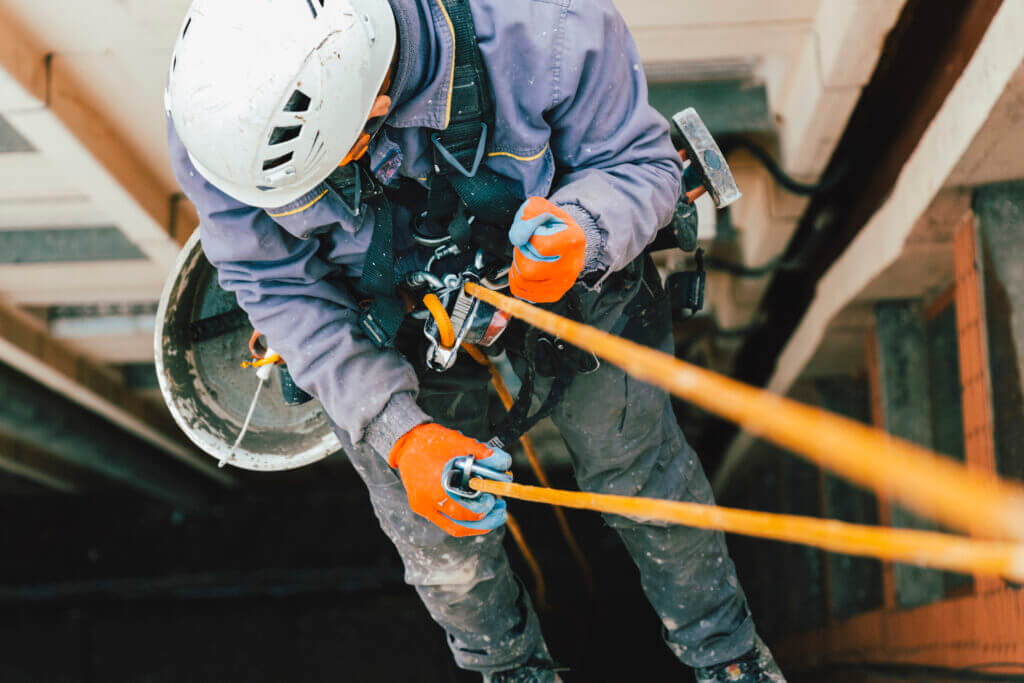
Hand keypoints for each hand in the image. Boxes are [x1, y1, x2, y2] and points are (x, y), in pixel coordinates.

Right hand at [388, 424, 509, 536]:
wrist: (406, 442)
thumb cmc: (432, 440)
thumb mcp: (459, 441)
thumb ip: (482, 452)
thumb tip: (505, 463)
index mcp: (435, 486)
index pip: (462, 510)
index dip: (482, 509)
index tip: (494, 500)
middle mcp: (426, 501)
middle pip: (459, 524)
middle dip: (484, 521)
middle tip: (501, 512)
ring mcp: (422, 507)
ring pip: (453, 527)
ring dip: (476, 526)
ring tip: (494, 515)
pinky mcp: (421, 508)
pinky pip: (445, 522)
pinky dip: (463, 522)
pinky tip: (478, 516)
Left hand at [508, 197, 585, 302]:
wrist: (568, 240)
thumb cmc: (553, 224)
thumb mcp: (541, 208)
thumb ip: (528, 215)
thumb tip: (518, 238)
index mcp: (571, 241)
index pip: (540, 247)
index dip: (527, 239)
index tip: (529, 234)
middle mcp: (570, 266)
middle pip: (528, 269)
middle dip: (520, 255)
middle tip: (526, 247)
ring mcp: (563, 283)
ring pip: (524, 283)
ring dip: (517, 268)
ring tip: (525, 257)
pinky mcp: (554, 294)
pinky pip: (525, 294)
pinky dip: (517, 282)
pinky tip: (523, 271)